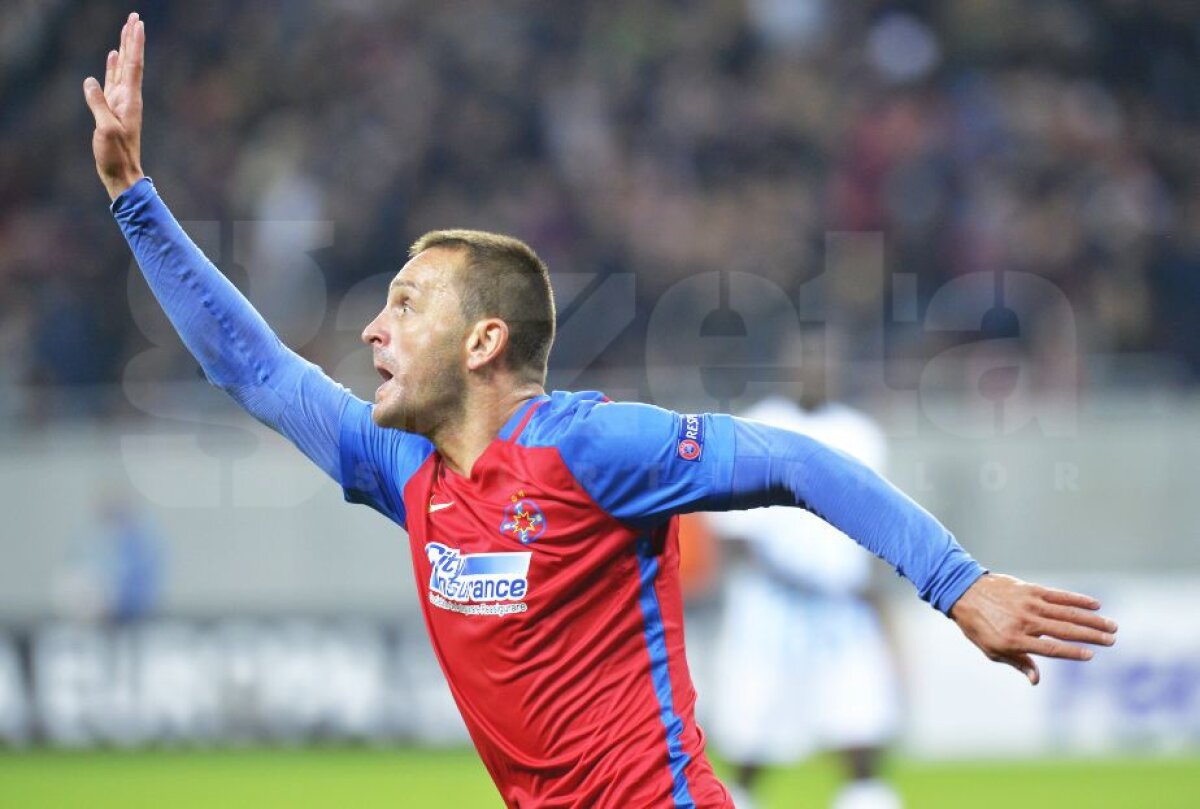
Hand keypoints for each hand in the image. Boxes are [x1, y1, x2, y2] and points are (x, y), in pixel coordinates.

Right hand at [83, 12, 145, 200]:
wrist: (123, 173)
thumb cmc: (116, 155)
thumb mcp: (105, 128)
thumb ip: (98, 104)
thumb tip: (90, 81)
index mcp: (129, 100)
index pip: (133, 65)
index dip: (135, 44)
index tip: (138, 24)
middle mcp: (128, 97)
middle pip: (130, 62)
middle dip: (132, 39)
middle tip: (135, 17)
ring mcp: (121, 102)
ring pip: (123, 68)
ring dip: (124, 48)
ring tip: (126, 29)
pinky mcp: (113, 109)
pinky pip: (113, 81)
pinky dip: (113, 66)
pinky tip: (113, 56)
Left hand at [949, 572, 1116, 684]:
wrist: (963, 593)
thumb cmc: (978, 627)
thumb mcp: (992, 650)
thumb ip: (1018, 663)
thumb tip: (1037, 680)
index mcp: (1015, 640)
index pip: (1051, 649)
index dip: (1072, 653)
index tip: (1091, 655)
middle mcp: (1025, 622)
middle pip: (1065, 630)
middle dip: (1091, 635)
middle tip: (1112, 639)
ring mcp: (1029, 604)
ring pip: (1066, 613)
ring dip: (1091, 619)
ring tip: (1111, 625)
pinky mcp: (1030, 589)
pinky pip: (1058, 595)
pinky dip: (1077, 599)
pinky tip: (1095, 604)